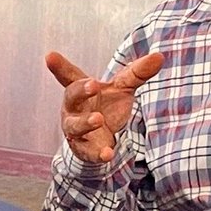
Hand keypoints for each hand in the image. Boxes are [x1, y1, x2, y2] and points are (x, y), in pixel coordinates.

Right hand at [45, 50, 163, 162]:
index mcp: (80, 90)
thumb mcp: (122, 88)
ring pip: (74, 126)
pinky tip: (108, 154)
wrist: (101, 138)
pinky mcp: (83, 149)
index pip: (70, 76)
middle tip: (93, 85)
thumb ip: (137, 73)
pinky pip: (88, 151)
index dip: (60, 67)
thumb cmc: (106, 106)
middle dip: (80, 91)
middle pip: (71, 97)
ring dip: (85, 122)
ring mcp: (75, 129)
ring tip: (98, 119)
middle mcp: (73, 109)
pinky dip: (97, 153)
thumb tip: (159, 57)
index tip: (50, 57)